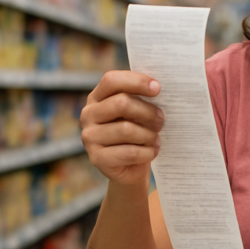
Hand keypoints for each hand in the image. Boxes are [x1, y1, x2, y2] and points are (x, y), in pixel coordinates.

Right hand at [81, 71, 163, 187]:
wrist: (131, 168)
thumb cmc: (137, 133)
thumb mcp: (137, 112)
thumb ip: (141, 98)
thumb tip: (157, 87)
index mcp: (97, 97)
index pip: (111, 80)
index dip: (136, 81)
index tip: (157, 88)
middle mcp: (88, 115)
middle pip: (121, 103)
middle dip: (147, 111)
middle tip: (161, 120)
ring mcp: (89, 137)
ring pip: (126, 129)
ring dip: (149, 134)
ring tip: (156, 139)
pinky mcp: (97, 158)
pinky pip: (129, 152)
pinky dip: (146, 152)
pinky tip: (151, 151)